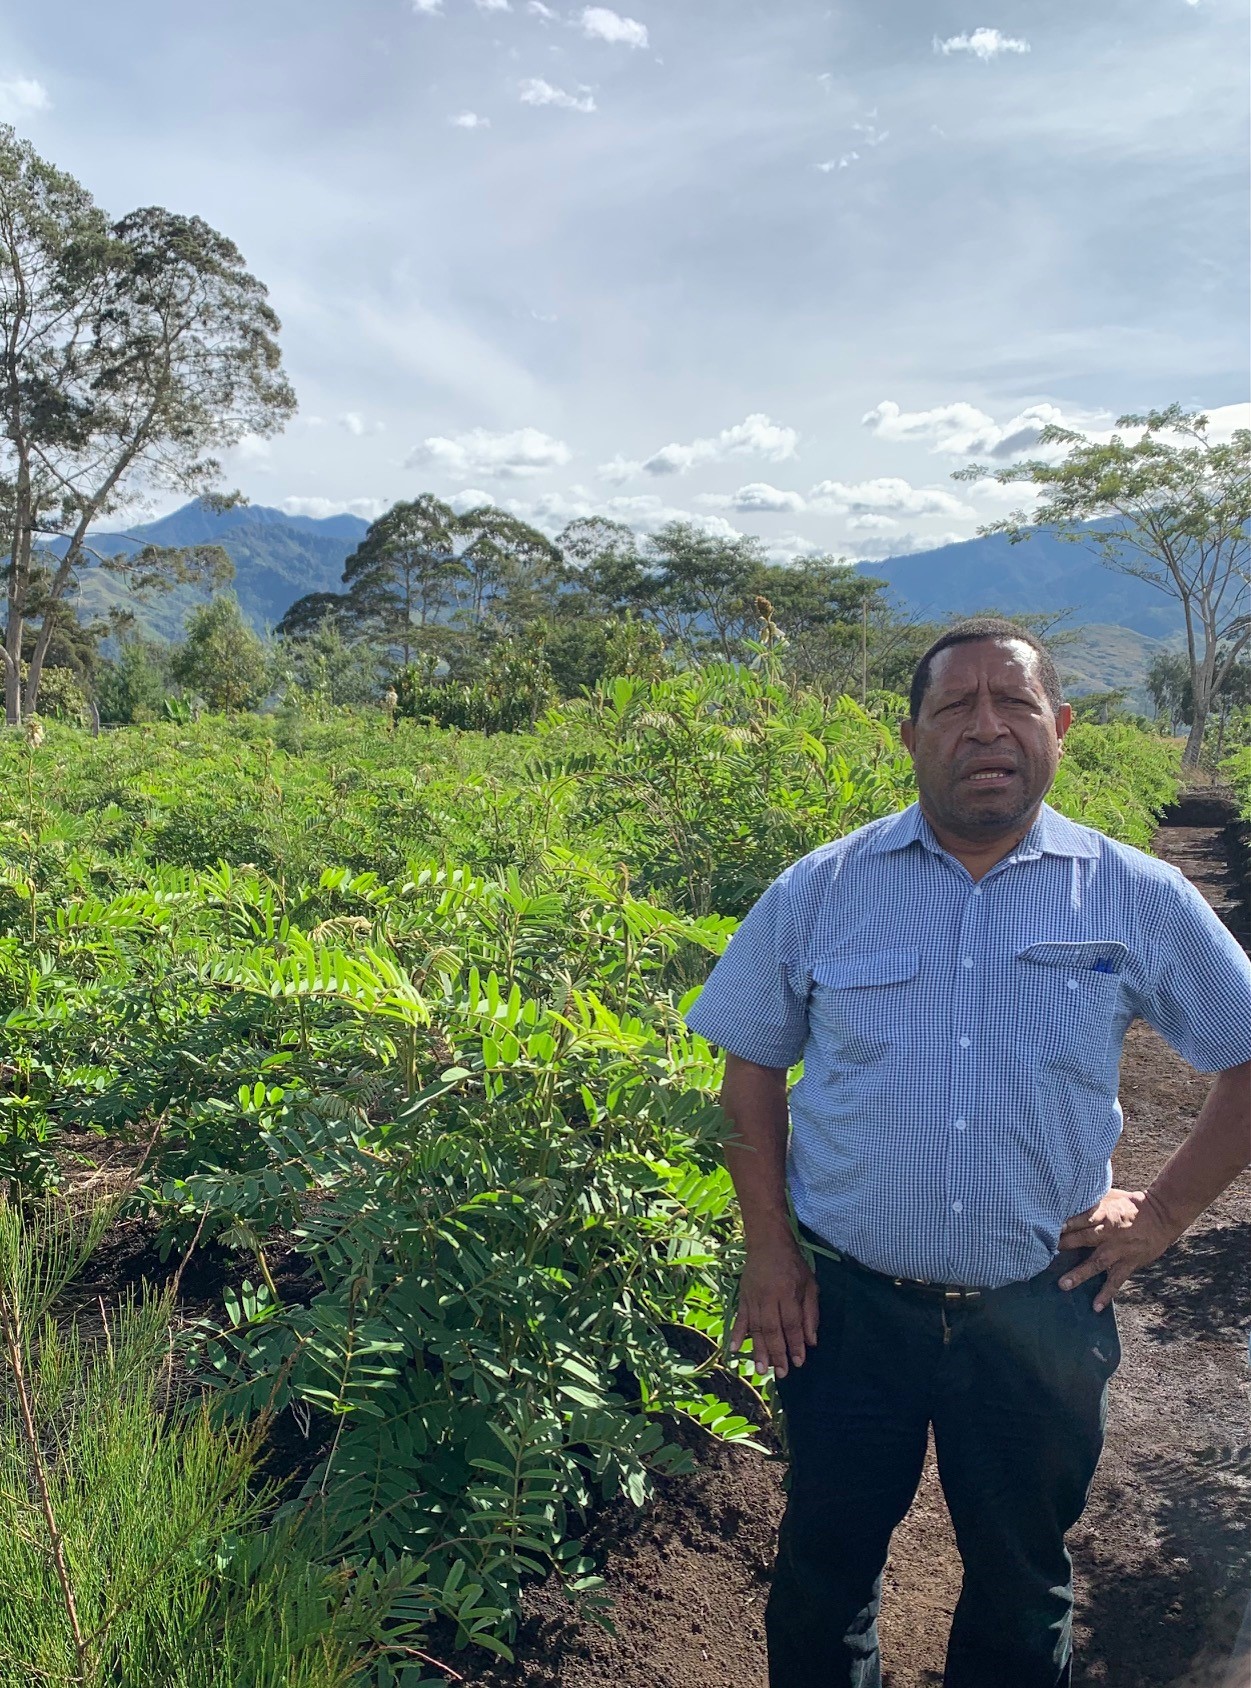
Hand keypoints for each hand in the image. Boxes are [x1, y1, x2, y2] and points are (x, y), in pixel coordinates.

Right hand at [730, 1236, 818, 1378]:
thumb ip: (811, 1312)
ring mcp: (753, 1297)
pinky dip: (736, 1333)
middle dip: (777, 1353)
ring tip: (761, 1370)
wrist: (767, 1242)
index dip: (795, 1344)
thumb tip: (811, 1341)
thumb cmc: (793, 1264)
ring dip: (758, 1350)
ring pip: (755, 1328)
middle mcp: (769, 1296)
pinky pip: (739, 1317)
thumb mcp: (810, 1284)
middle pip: (772, 1329)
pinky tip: (734, 1350)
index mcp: (788, 1292)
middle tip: (781, 1374)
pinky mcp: (742, 1296)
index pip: (792, 1323)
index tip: (799, 1362)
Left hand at [1057, 1189, 1175, 1312]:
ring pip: (1097, 1262)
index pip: (1081, 1218)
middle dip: (1065, 1245)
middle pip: (1084, 1238)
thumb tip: (1066, 1200)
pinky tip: (1096, 1307)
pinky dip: (1107, 1294)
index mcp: (1104, 1213)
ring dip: (1080, 1274)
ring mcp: (1119, 1250)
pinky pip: (1116, 1280)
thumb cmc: (1131, 1204)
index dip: (1065, 1223)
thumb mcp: (1110, 1196)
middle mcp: (1110, 1232)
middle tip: (1044, 1253)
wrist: (1163, 1215)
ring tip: (1064, 1285)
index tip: (1047, 1227)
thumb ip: (1090, 1201)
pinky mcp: (1129, 1263)